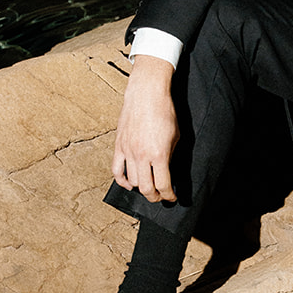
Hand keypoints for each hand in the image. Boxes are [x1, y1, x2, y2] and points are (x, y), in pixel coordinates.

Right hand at [111, 54, 179, 201]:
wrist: (146, 94)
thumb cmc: (164, 112)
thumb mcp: (176, 136)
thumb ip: (170, 155)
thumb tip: (167, 170)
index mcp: (159, 154)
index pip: (163, 185)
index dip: (169, 196)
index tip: (172, 198)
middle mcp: (142, 155)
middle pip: (146, 188)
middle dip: (155, 197)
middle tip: (160, 197)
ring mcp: (128, 151)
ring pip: (132, 181)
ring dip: (141, 189)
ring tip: (148, 188)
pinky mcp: (119, 146)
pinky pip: (116, 170)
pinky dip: (122, 181)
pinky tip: (129, 184)